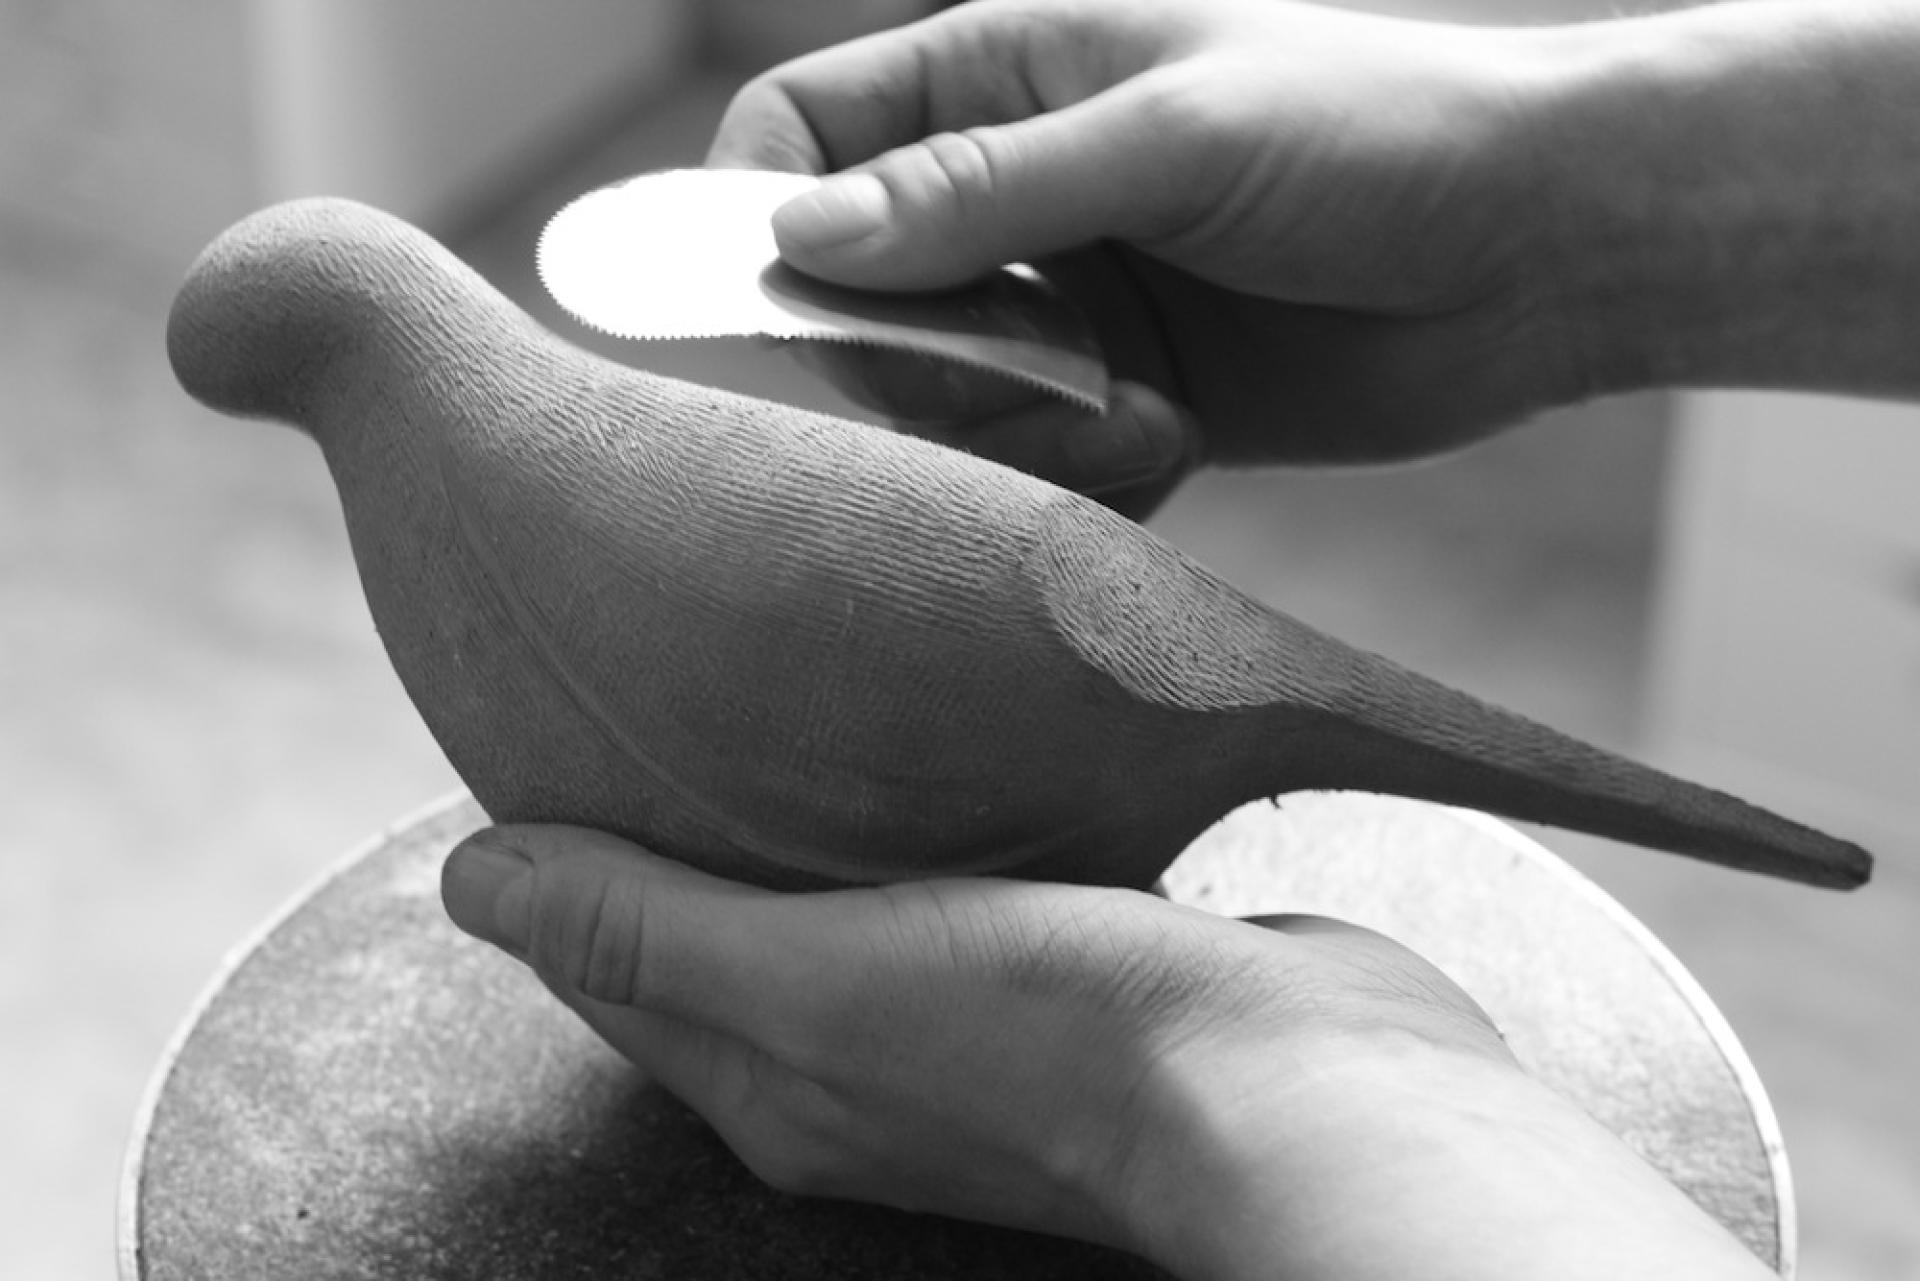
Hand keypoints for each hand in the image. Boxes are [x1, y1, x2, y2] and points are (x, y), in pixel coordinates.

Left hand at [439, 824, 1772, 1279]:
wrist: (1303, 1086)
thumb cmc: (1050, 1031)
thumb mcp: (818, 978)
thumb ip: (651, 935)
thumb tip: (469, 886)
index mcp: (772, 1082)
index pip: (617, 969)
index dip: (569, 867)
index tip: (545, 740)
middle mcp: (855, 1068)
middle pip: (720, 942)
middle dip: (676, 839)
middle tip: (642, 695)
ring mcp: (963, 1026)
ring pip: (836, 910)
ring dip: (796, 826)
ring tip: (763, 708)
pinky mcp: (1063, 971)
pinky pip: (944, 891)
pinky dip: (908, 827)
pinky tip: (923, 756)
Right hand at [708, 0, 1582, 505]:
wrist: (1547, 251)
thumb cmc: (1379, 138)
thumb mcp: (1174, 139)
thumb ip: (984, 192)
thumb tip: (799, 239)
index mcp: (1005, 78)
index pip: (800, 136)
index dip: (757, 216)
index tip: (783, 303)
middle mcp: (1015, 195)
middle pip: (851, 297)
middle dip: (917, 361)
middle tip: (1026, 378)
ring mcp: (1067, 304)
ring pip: (938, 403)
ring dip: (1016, 433)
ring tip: (1139, 415)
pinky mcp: (1121, 402)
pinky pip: (1032, 467)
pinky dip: (1082, 477)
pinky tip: (1169, 443)